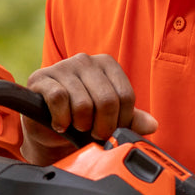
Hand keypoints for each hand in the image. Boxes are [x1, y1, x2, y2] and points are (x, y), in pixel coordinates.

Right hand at [21, 54, 157, 164]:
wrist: (47, 128)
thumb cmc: (80, 119)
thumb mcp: (109, 119)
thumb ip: (131, 120)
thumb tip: (152, 125)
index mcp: (107, 64)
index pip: (126, 96)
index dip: (120, 121)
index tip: (110, 130)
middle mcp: (85, 60)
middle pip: (107, 101)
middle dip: (102, 127)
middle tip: (93, 134)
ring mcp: (62, 67)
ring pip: (83, 104)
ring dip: (80, 125)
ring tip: (75, 126)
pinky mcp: (41, 78)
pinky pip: (59, 99)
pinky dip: (62, 119)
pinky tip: (60, 124)